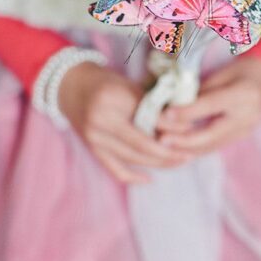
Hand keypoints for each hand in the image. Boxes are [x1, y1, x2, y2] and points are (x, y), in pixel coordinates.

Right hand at [59, 62, 189, 183]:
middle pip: (141, 145)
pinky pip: (115, 169)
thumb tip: (181, 125)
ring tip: (178, 162)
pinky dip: (133, 177)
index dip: (171, 127)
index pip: (148, 119)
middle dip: (168, 152)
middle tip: (189, 153)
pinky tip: (150, 179)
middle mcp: (100, 122)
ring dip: (158, 164)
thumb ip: (151, 105)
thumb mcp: (128, 85)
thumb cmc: (104, 82)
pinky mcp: (92, 150)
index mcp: (112, 100)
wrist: (70, 86)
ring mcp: (94, 139)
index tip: (190, 129)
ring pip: (132, 159)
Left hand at [157, 57, 260, 155]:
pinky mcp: (241, 137)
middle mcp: (248, 115)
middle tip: (162, 140)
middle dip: (184, 139)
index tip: (166, 114)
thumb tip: (173, 106)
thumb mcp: (221, 74)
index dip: (187, 112)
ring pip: (212, 145)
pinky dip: (197, 148)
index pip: (211, 105)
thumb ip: (201, 92)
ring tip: (166, 146)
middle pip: (212, 133)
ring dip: (187, 148)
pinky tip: (180, 149)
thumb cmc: (239, 72)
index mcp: (244, 93)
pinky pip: (216, 146)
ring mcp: (247, 130)